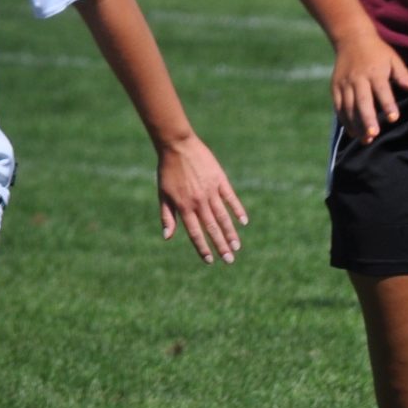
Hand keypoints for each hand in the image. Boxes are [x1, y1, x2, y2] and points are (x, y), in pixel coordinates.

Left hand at [154, 135, 248, 264]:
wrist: (177, 146)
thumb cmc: (167, 171)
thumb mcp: (163, 194)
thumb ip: (167, 216)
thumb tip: (167, 237)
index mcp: (184, 206)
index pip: (195, 232)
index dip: (202, 247)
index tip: (210, 260)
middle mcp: (199, 201)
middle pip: (212, 228)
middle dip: (221, 246)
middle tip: (229, 261)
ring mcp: (211, 191)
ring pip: (223, 217)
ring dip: (231, 233)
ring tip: (237, 247)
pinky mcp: (220, 181)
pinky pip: (231, 199)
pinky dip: (238, 210)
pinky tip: (244, 222)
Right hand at [329, 32, 407, 142]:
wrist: (351, 39)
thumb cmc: (377, 52)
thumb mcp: (393, 59)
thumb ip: (403, 74)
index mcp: (374, 72)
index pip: (382, 90)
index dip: (388, 104)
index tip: (393, 118)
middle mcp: (358, 79)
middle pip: (362, 101)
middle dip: (367, 119)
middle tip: (373, 134)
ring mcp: (344, 84)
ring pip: (348, 107)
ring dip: (355, 124)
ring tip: (364, 139)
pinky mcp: (335, 88)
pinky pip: (339, 107)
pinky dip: (344, 120)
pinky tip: (352, 132)